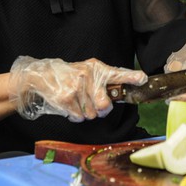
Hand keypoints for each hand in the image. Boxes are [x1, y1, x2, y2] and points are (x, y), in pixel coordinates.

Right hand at [9, 56, 146, 121]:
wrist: (43, 76)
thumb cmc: (70, 76)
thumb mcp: (88, 72)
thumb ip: (103, 81)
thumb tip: (119, 96)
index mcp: (97, 68)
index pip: (117, 73)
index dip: (131, 76)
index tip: (143, 78)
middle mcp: (88, 76)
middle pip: (105, 105)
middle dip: (102, 110)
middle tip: (96, 106)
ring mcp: (76, 87)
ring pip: (91, 114)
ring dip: (86, 113)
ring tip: (78, 101)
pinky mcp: (66, 98)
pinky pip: (79, 117)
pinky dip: (75, 116)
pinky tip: (70, 105)